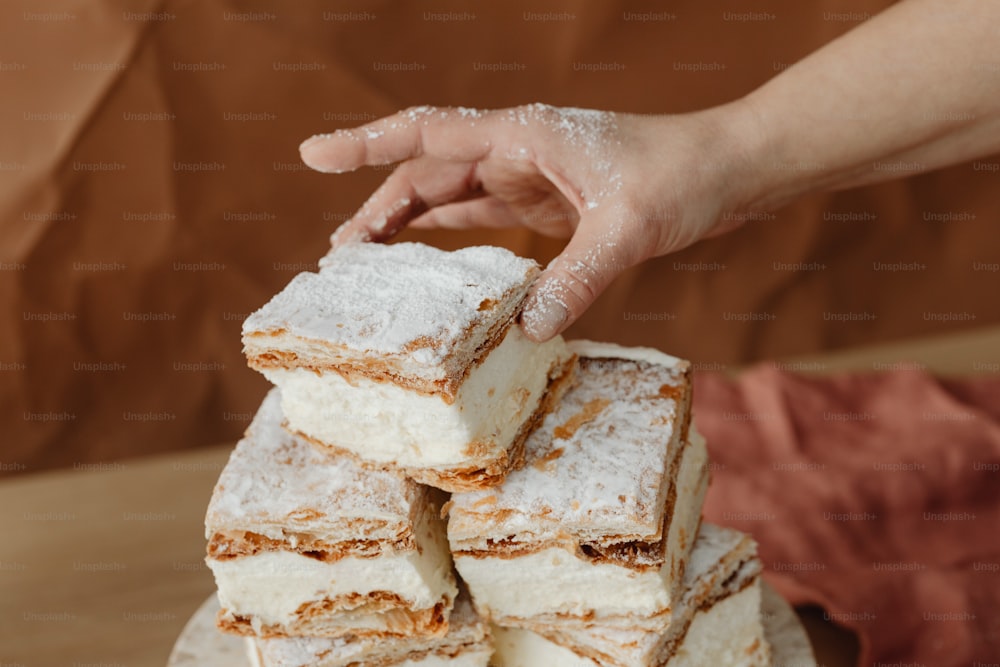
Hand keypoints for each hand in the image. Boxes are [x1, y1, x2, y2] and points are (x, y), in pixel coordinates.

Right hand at [299, 103, 757, 340]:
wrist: (728, 169)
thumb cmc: (684, 176)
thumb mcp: (630, 226)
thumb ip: (579, 275)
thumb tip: (529, 330)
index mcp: (522, 135)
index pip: (427, 134)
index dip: (365, 145)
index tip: (311, 153)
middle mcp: (516, 151)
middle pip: (426, 175)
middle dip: (378, 209)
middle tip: (338, 259)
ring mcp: (529, 178)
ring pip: (449, 198)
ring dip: (408, 227)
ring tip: (367, 266)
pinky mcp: (547, 205)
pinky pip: (484, 220)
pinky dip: (452, 242)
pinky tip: (431, 268)